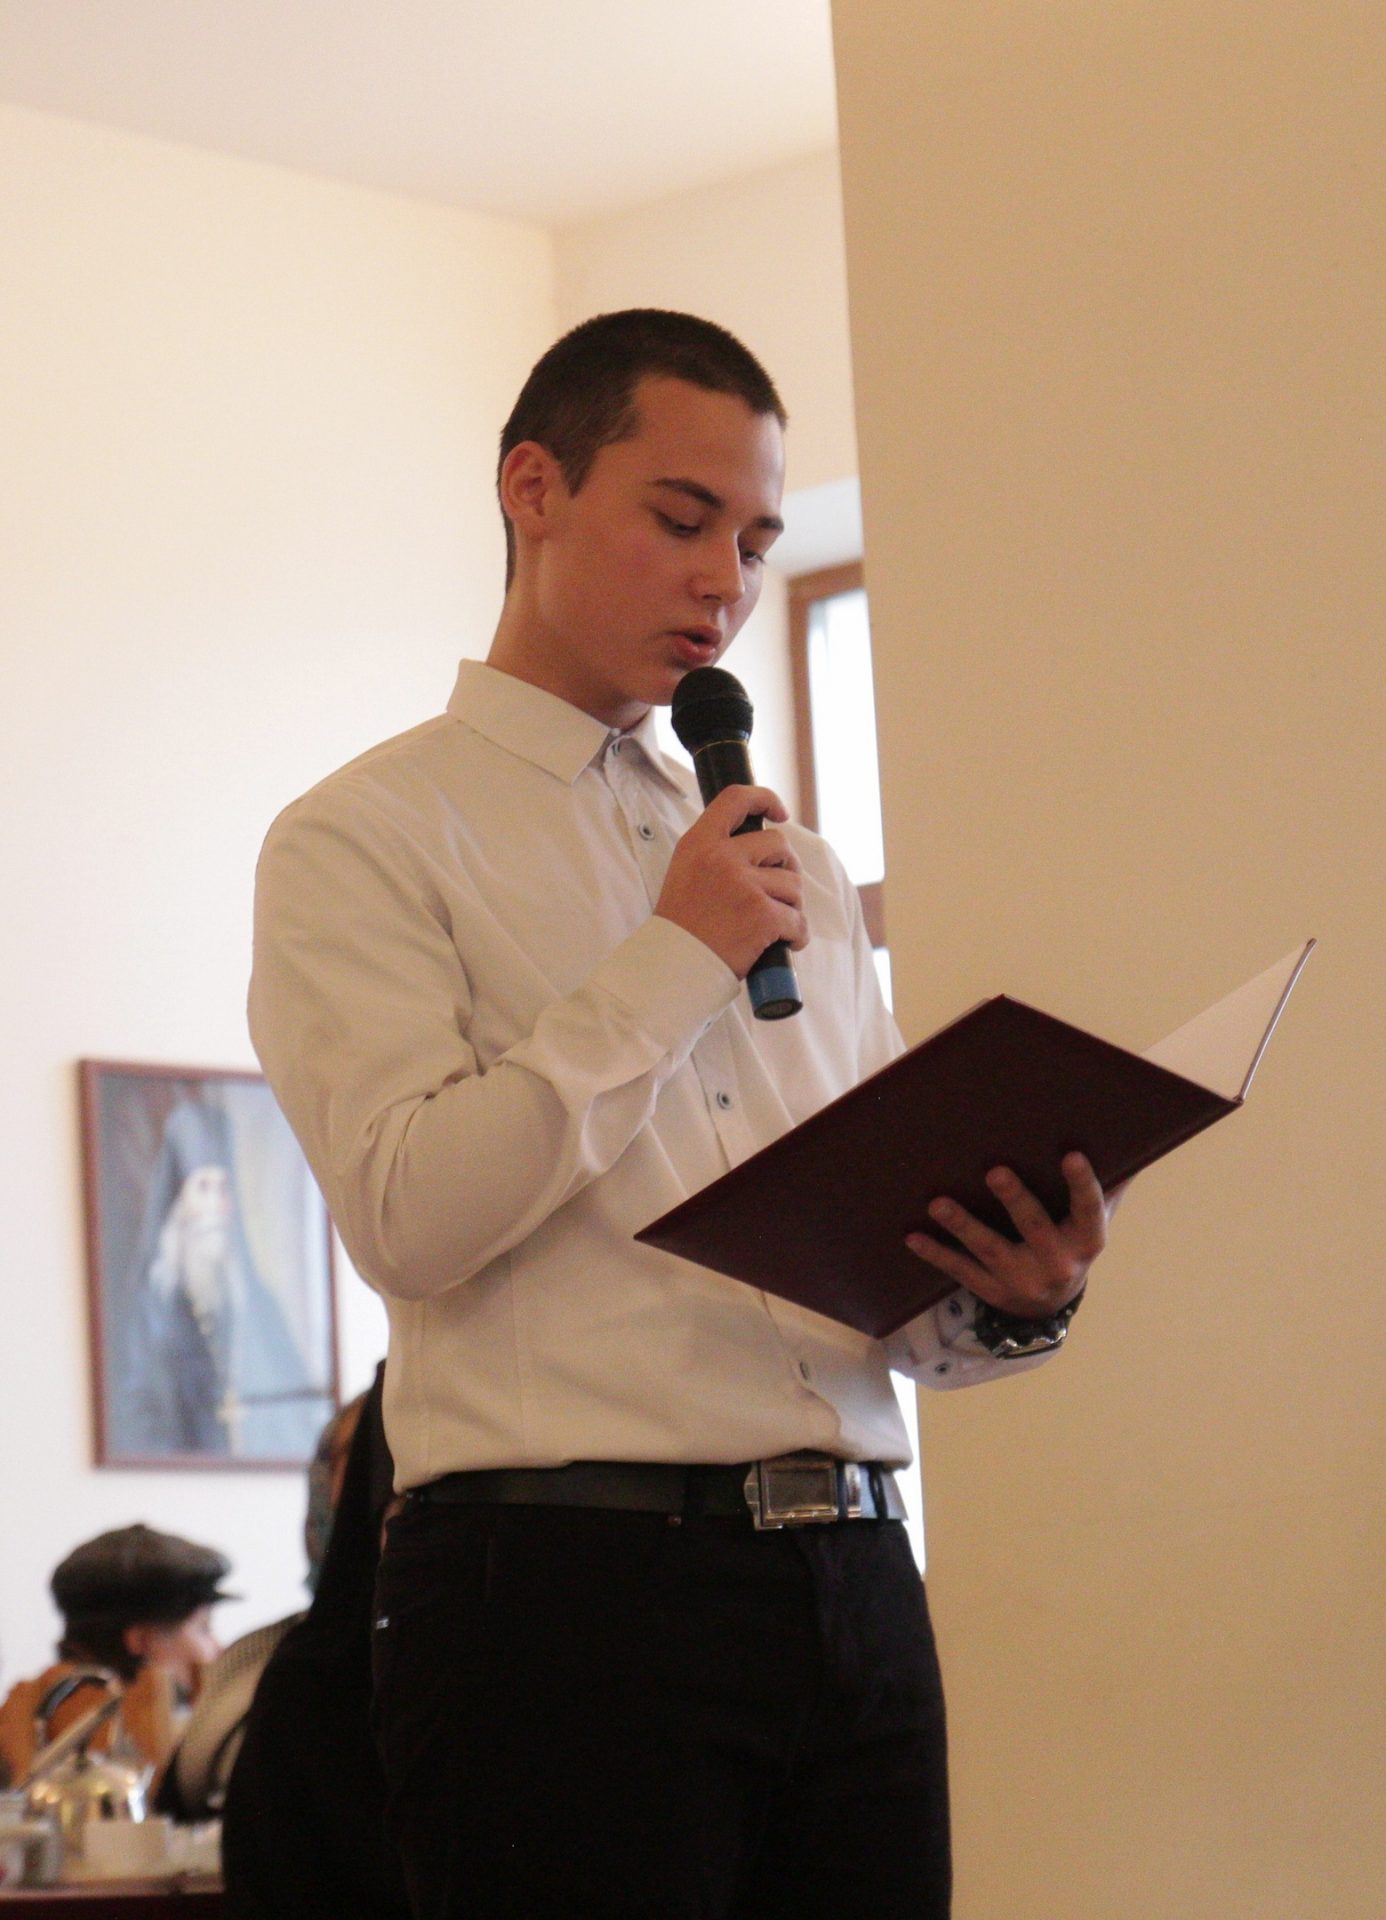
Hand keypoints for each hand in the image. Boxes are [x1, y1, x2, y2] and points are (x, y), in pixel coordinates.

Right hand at [655, 785, 807, 977]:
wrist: (672, 968)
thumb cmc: (680, 929)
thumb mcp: (685, 874)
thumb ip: (715, 854)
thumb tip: (760, 850)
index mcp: (699, 843)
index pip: (736, 799)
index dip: (765, 799)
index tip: (780, 813)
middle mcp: (722, 857)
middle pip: (778, 844)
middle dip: (787, 867)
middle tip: (779, 890)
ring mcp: (744, 885)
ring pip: (793, 884)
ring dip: (791, 905)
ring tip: (775, 924)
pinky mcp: (762, 915)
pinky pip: (797, 919)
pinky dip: (797, 934)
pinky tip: (788, 943)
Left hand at [905, 1153, 1126, 1319]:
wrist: (1049, 1308)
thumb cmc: (1072, 1243)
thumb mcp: (1094, 1220)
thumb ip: (1109, 1185)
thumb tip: (1130, 1138)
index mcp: (1086, 1239)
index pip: (1089, 1209)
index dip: (1081, 1183)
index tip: (1071, 1154)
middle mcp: (1056, 1262)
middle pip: (1035, 1227)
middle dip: (1015, 1201)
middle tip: (995, 1172)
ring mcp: (1021, 1279)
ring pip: (990, 1250)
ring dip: (963, 1226)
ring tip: (938, 1203)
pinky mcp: (991, 1290)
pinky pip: (961, 1270)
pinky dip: (936, 1254)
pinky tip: (913, 1236)